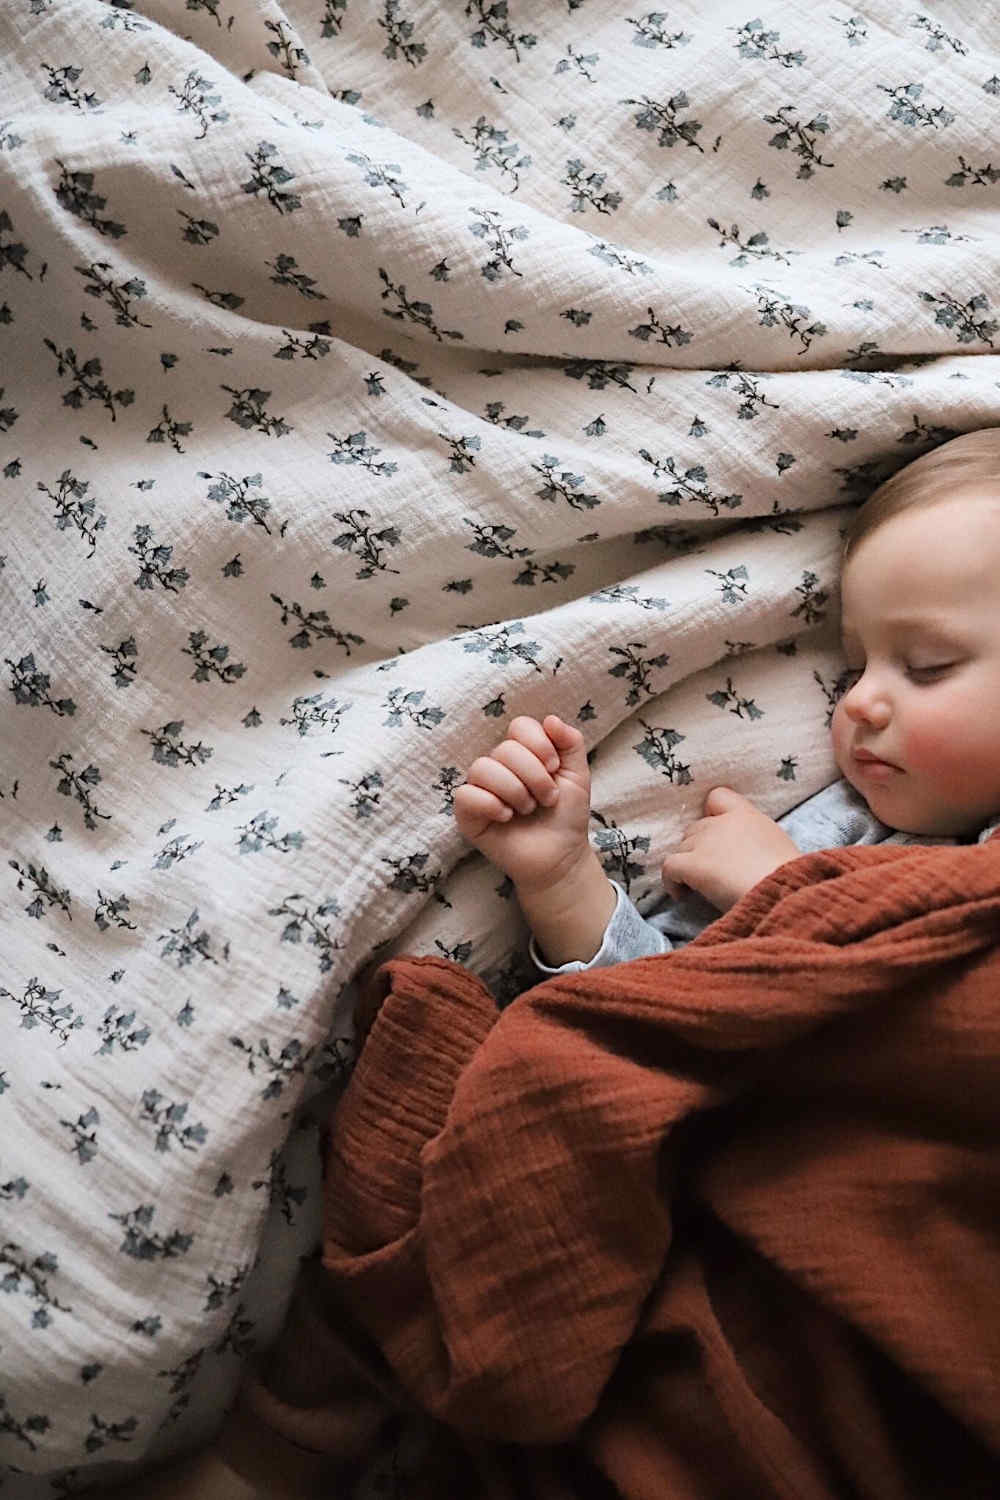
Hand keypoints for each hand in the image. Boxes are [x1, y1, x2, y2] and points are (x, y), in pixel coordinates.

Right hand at [453, 715, 592, 892]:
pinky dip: (490, 804)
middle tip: (547, 799)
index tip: (554, 768)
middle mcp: (499, 766)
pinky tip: (506, 817)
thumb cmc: (566, 816)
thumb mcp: (577, 775)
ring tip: (527, 809)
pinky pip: (465, 795)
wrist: (561, 856)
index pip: (519, 726)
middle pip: (505, 749)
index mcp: (523, 753)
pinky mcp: (467, 813)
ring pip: (482, 768)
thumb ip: (571, 742)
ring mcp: (481, 789)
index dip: (539, 744)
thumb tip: (551, 719)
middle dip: (533, 775)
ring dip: (514, 790)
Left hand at [660, 786, 799, 912]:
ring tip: (695, 886)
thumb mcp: (779, 847)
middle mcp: (722, 823)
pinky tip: (681, 895)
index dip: (711, 814)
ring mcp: (705, 842)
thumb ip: (757, 841)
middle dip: (698, 847)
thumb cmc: (789, 878)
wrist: (784, 893)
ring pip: (681, 848)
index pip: (718, 797)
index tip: (715, 836)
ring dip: (686, 865)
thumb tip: (747, 857)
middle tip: (708, 870)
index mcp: (747, 816)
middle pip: (695, 829)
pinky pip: (669, 867)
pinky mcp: (693, 864)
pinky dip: (671, 881)